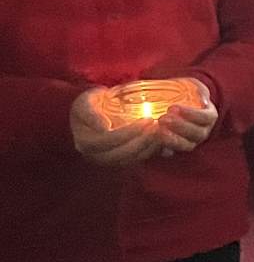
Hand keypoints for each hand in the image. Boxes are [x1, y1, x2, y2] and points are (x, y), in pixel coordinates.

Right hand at [70, 82, 216, 163]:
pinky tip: (161, 138)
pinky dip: (150, 151)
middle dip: (141, 141)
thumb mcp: (86, 102)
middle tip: (157, 126)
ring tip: (161, 131)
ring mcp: (108, 159)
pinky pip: (136, 160)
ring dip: (147, 147)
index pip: (107, 141)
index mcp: (84, 141)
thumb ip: (91, 114)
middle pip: (120, 154)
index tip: (147, 119)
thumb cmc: (91, 103)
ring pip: (130, 160)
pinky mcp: (120, 159)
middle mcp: (94, 155)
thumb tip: (104, 127)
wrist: (95, 110)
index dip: (128, 132)